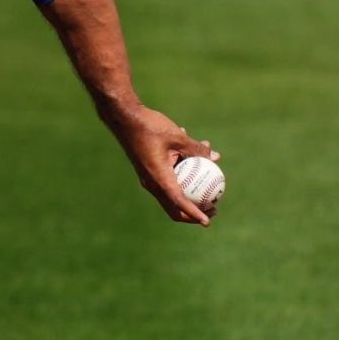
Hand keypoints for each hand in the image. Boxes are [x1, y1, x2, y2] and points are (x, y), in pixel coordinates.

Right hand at [112, 106, 219, 225]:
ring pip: (172, 192)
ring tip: (210, 173)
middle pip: (173, 207)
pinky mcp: (149, 169)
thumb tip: (214, 158)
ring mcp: (149, 177)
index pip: (178, 202)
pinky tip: (193, 153)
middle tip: (212, 207)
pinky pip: (168, 178)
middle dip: (194, 210)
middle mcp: (152, 182)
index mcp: (158, 177)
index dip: (194, 214)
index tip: (207, 222)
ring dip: (191, 187)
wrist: (124, 117)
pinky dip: (183, 172)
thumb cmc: (150, 127)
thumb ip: (196, 149)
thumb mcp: (178, 137)